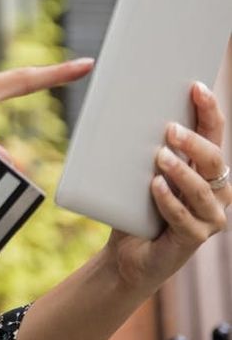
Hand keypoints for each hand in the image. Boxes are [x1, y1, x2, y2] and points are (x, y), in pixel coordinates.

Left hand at [105, 81, 231, 292]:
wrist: (128, 253)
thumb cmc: (136, 206)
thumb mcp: (139, 171)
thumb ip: (143, 147)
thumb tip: (124, 107)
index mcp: (205, 169)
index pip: (213, 133)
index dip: (209, 110)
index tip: (196, 87)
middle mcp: (215, 191)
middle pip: (214, 160)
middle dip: (194, 142)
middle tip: (169, 128)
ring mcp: (208, 217)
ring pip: (202, 190)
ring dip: (181, 171)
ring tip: (160, 157)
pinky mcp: (193, 238)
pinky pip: (183, 217)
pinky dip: (168, 200)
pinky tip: (154, 187)